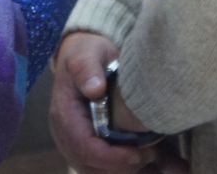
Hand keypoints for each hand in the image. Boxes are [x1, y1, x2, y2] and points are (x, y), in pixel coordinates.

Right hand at [50, 33, 163, 171]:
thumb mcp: (87, 53)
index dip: (110, 157)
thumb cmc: (88, 53)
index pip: (83, 146)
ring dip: (123, 171)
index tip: (138, 154)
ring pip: (95, 171)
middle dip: (121, 168)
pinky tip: (146, 164)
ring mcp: (74, 142)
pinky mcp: (87, 146)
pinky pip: (101, 168)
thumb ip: (87, 69)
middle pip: (89, 165)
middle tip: (151, 156)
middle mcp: (65, 134)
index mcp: (64, 114)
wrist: (85, 56)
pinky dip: (123, 169)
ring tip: (151, 160)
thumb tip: (94, 89)